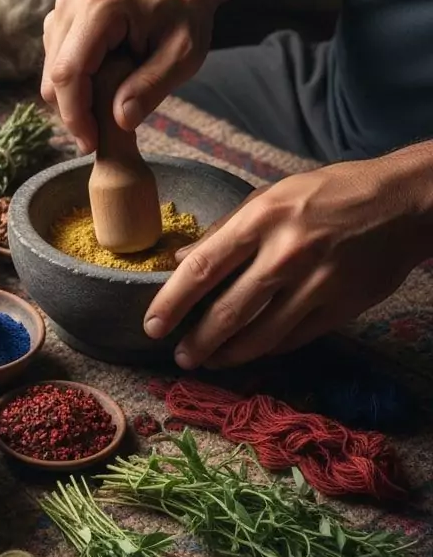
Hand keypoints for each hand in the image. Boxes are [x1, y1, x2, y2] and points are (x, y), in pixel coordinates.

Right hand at [40, 0, 213, 151]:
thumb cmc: (184, 17)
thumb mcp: (184, 55)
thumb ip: (152, 86)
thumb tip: (120, 121)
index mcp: (100, 8)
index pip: (68, 72)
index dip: (75, 115)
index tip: (91, 144)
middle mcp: (70, 6)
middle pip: (54, 78)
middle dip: (74, 115)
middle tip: (101, 138)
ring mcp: (59, 13)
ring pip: (51, 78)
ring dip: (73, 103)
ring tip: (108, 109)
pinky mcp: (57, 24)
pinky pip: (55, 70)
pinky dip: (73, 90)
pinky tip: (101, 91)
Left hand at [143, 155, 432, 368]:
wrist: (404, 202)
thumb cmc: (328, 194)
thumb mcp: (271, 195)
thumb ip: (224, 230)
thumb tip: (180, 260)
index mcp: (262, 218)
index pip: (203, 268)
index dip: (171, 302)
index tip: (153, 325)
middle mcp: (288, 252)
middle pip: (229, 311)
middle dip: (197, 340)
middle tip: (179, 356)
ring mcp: (318, 283)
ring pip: (261, 335)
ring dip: (228, 354)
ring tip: (208, 361)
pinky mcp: (342, 307)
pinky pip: (294, 338)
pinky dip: (266, 349)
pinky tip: (248, 352)